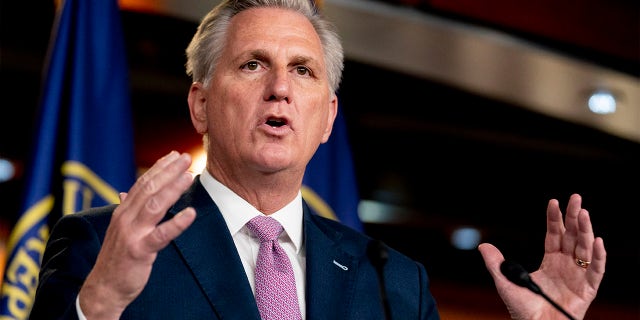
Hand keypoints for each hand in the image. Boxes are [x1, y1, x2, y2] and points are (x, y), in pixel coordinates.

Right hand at [78, 151, 196, 319]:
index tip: (175, 155)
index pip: (143, 183)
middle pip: (149, 189)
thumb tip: (126, 191)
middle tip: (186, 157)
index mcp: (123, 211)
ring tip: (189, 176)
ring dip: (173, 189)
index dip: (159, 168)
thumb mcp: (121, 230)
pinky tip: (190, 214)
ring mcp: (132, 233)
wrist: (103, 287)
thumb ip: (127, 209)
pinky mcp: (140, 250)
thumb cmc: (117, 258)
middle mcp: (126, 218)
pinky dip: (177, 223)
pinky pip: (161, 235)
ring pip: (154, 205)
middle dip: (169, 171)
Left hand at [478, 194, 605, 319]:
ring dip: (585, 230)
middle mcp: (566, 265)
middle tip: (575, 198)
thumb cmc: (522, 309)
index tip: (554, 202)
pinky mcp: (587, 289)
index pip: (554, 235)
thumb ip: (496, 263)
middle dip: (574, 217)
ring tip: (583, 213)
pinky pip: (597, 271)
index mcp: (550, 261)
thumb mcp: (505, 282)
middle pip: (572, 236)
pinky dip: (599, 257)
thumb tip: (483, 246)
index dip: (554, 219)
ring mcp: (578, 276)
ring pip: (585, 248)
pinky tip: (597, 241)